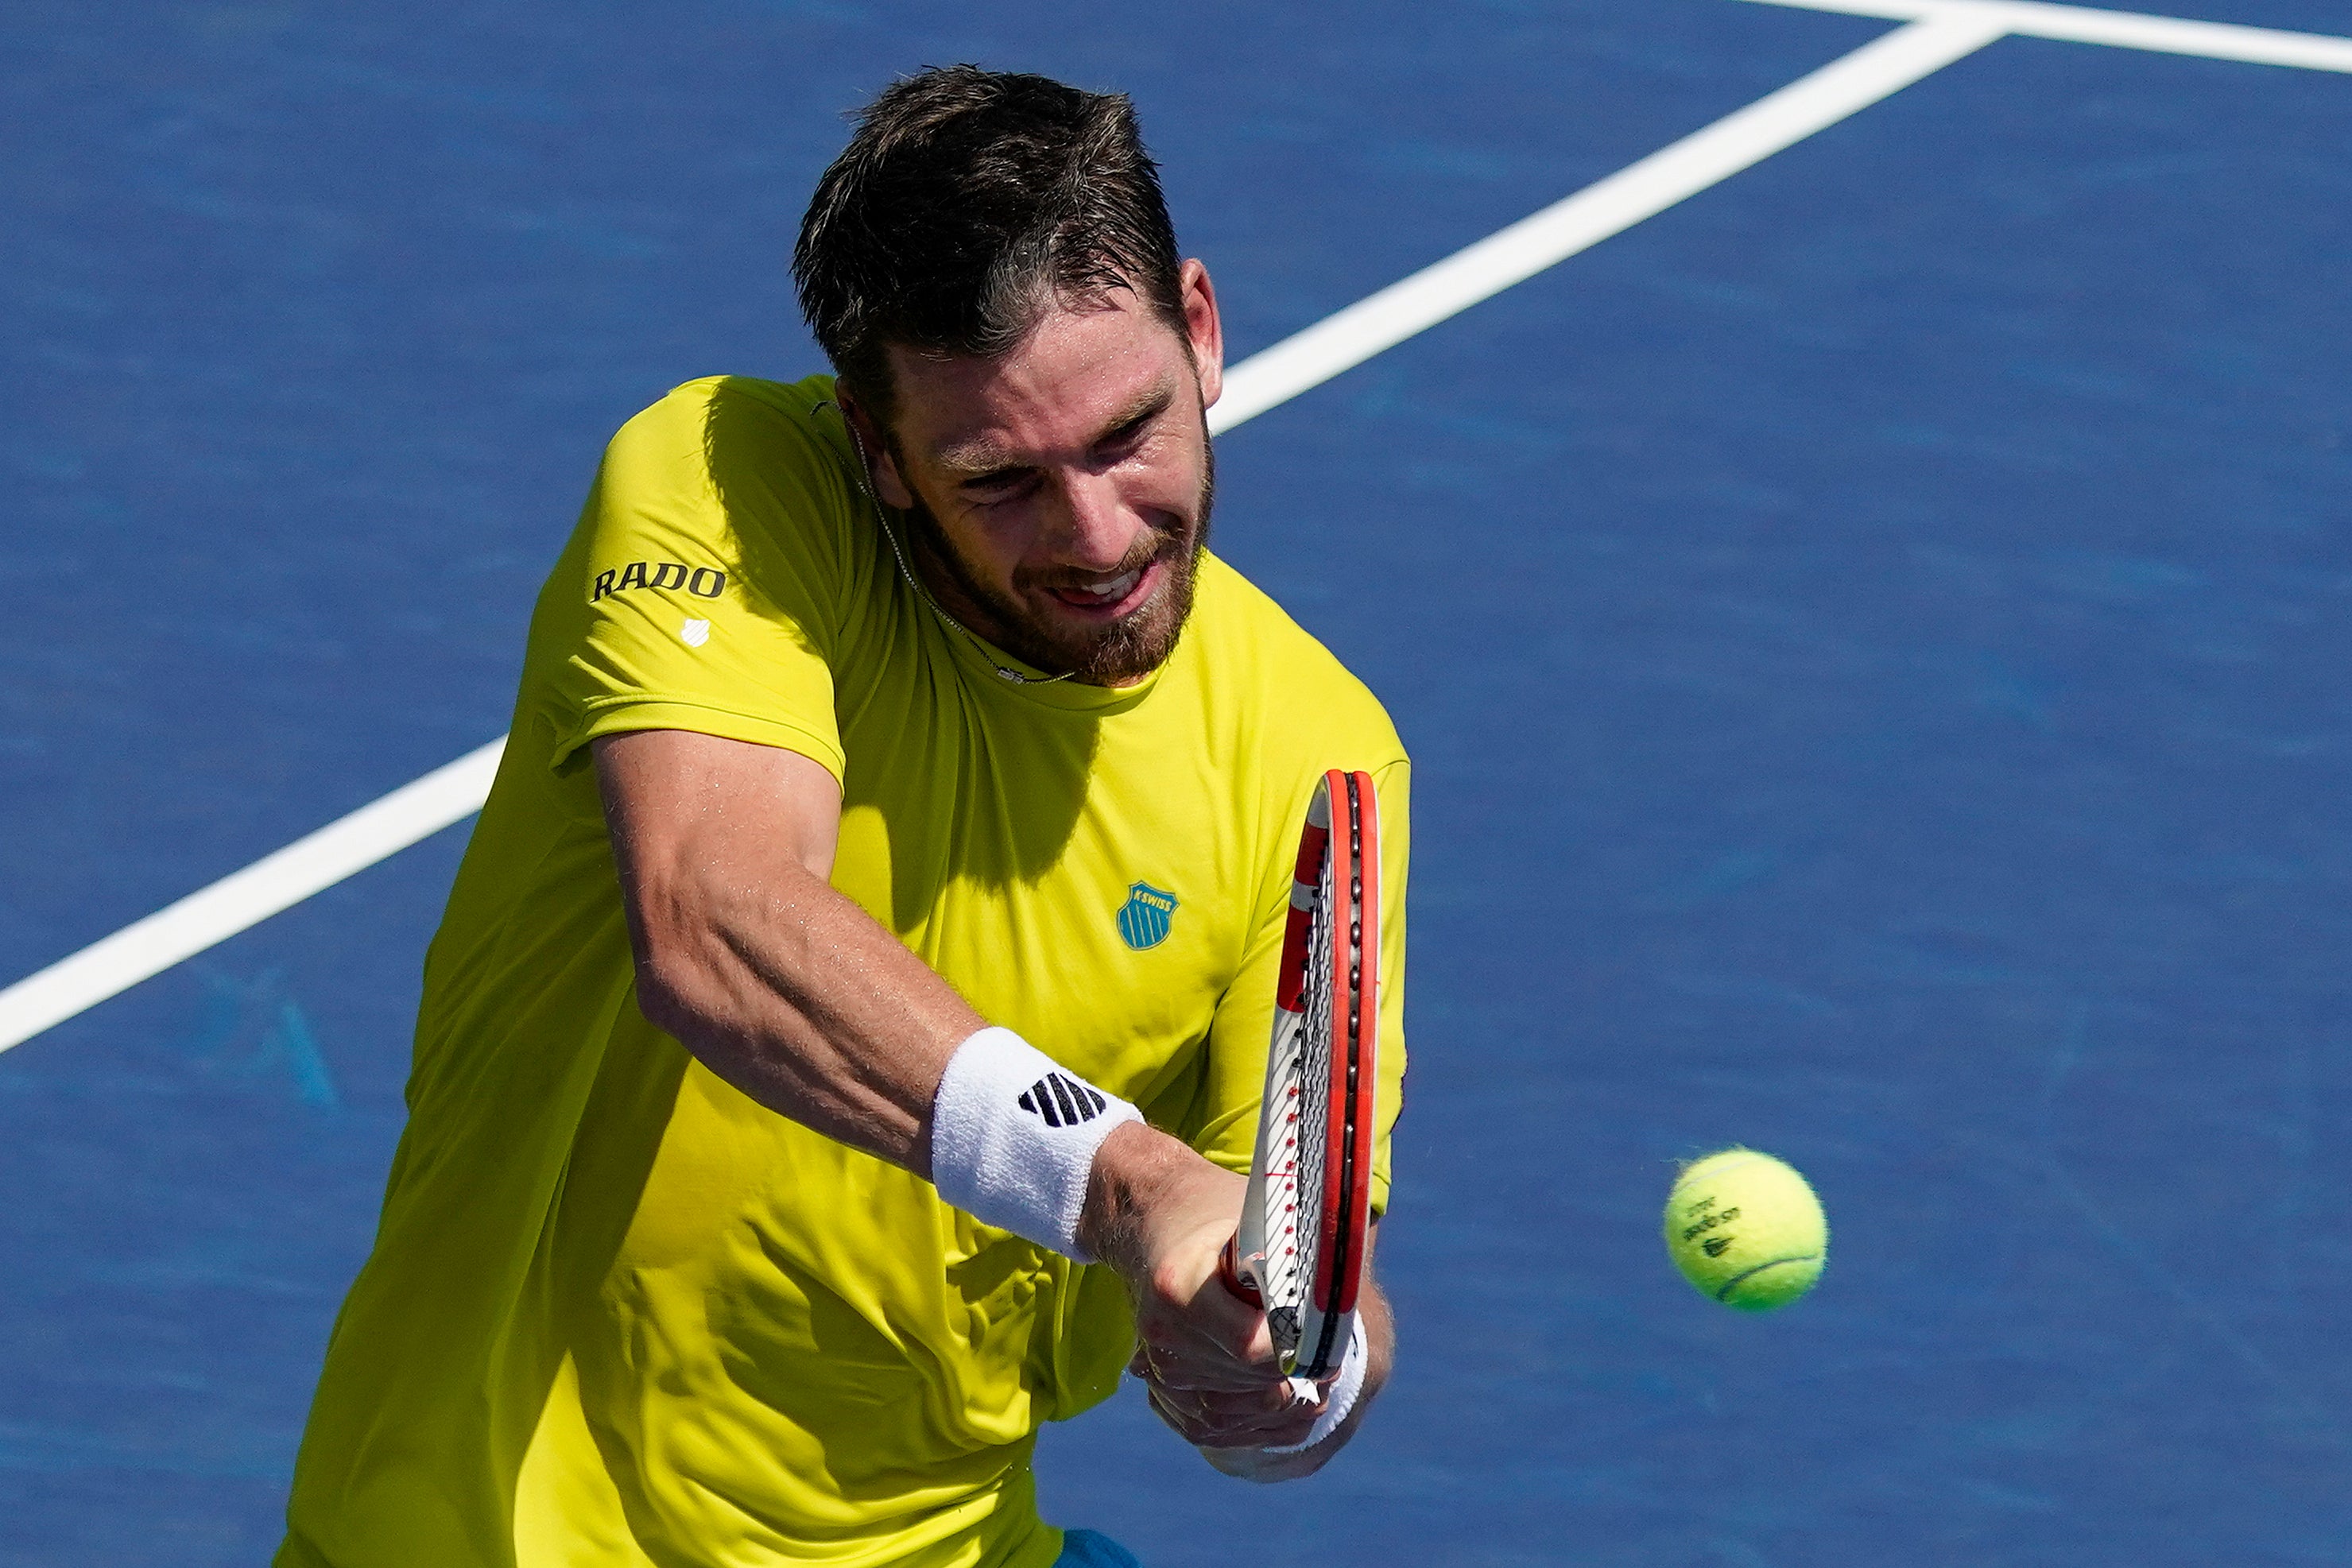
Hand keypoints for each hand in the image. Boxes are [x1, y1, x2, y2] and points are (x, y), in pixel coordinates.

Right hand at [1079, 1124, 1329, 1451]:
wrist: (1157, 1223)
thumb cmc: (1219, 1216)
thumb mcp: (1257, 1219)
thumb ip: (1293, 1254)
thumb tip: (1344, 1288)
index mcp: (1179, 1287)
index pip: (1251, 1347)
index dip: (1296, 1353)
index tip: (1327, 1345)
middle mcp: (1162, 1334)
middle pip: (1248, 1382)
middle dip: (1295, 1377)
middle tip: (1331, 1366)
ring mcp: (1158, 1366)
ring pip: (1234, 1413)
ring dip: (1281, 1407)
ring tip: (1315, 1384)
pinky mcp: (1162, 1391)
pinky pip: (1216, 1427)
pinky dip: (1257, 1425)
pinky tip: (1287, 1403)